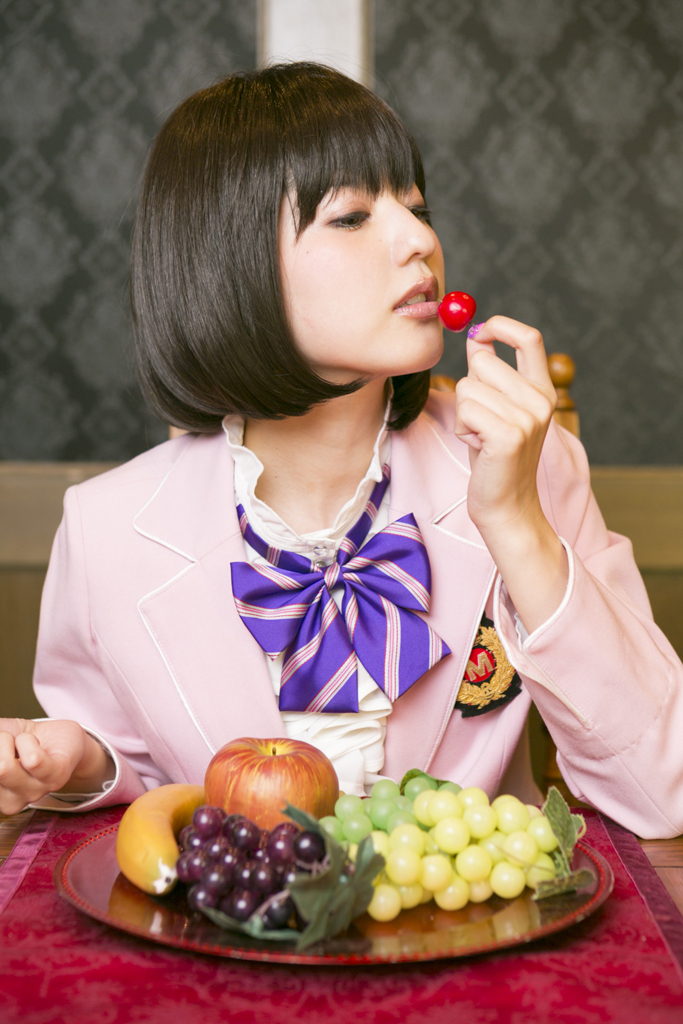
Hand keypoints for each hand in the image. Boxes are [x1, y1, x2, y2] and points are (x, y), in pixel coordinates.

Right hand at [0, 718, 110, 814]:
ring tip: (26, 742)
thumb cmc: (26, 739)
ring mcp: (35, 792)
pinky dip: (29, 742)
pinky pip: (33, 761)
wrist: (62, 736)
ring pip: (4, 767)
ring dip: (14, 741)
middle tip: (12, 741)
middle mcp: (13, 801)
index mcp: (0, 794)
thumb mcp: (1, 737)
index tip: (3, 745)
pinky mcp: (56, 777)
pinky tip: (36, 741)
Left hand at [453, 316, 555, 532]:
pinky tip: (478, 446)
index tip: (480, 331)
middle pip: (483, 362)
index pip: (529, 338)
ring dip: (464, 414)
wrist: (506, 505)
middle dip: (469, 389)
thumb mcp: (496, 410)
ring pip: (468, 387)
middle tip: (481, 421)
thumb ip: (490, 376)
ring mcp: (527, 418)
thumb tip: (476, 339)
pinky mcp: (508, 436)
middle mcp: (540, 401)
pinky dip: (463, 428)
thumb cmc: (495, 458)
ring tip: (480, 437)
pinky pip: (465, 409)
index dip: (501, 326)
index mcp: (543, 390)